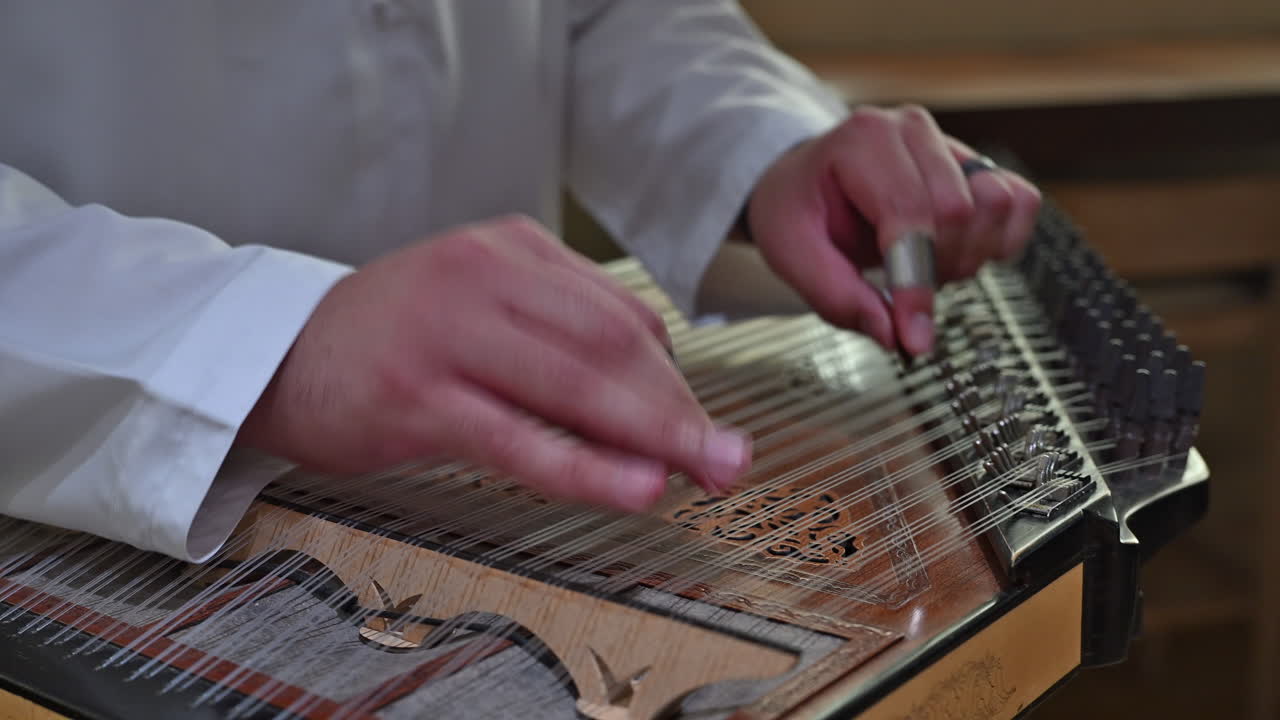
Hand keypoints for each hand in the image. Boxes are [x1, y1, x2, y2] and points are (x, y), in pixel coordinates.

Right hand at [237, 216, 750, 510]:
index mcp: (509, 250)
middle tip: (728, 456)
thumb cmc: (389, 339)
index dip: (675, 377)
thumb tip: (653, 396)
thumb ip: (557, 336)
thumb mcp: (479, 308)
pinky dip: (587, 467)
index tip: (702, 424)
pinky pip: (521, 439)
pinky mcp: (418, 397)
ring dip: (656, 435)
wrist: (275, 353)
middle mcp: (484, 278)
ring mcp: (448, 334)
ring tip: (706, 472)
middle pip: (614, 345)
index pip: (621, 314)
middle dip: (682, 408)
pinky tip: (636, 486)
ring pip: (578, 386)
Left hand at [747, 105, 1041, 354]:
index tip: (914, 337)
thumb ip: (836, 296)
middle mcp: (911, 130)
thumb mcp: (790, 252)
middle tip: (901, 288)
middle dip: (937, 268)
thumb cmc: (797, 208)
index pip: (909, 213)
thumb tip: (893, 335)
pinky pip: (1020, 201)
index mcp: (862, 139)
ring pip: (997, 204)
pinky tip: (957, 254)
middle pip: (960, 211)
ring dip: (968, 255)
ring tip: (925, 266)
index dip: (916, 282)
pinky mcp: (977, 164)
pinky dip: (998, 241)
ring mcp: (949, 143)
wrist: (806, 181)